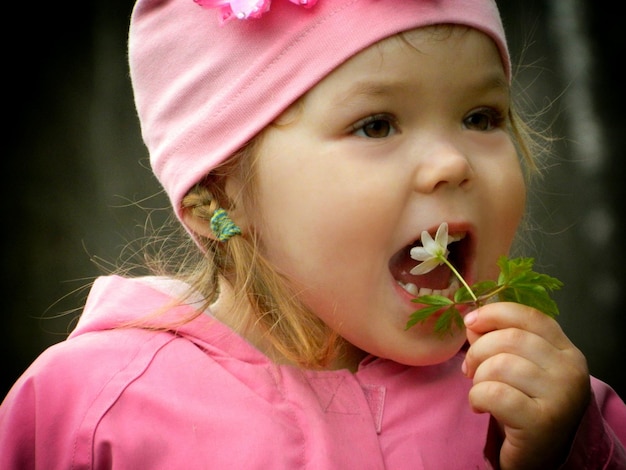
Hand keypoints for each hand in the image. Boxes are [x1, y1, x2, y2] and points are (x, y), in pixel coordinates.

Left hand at [462, 302, 590, 468]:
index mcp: (566, 351)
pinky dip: (477, 398)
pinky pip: (495, 394)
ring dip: (478, 378)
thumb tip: (473, 321)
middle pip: (510, 338)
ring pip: (500, 365)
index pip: (529, 316)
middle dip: (478, 351)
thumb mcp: (517, 368)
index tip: (470, 321)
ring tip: (481, 391)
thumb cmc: (524, 407)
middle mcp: (570, 370)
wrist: (540, 457)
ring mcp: (561, 396)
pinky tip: (480, 407)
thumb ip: (498, 340)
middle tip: (470, 370)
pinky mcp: (543, 422)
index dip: (494, 313)